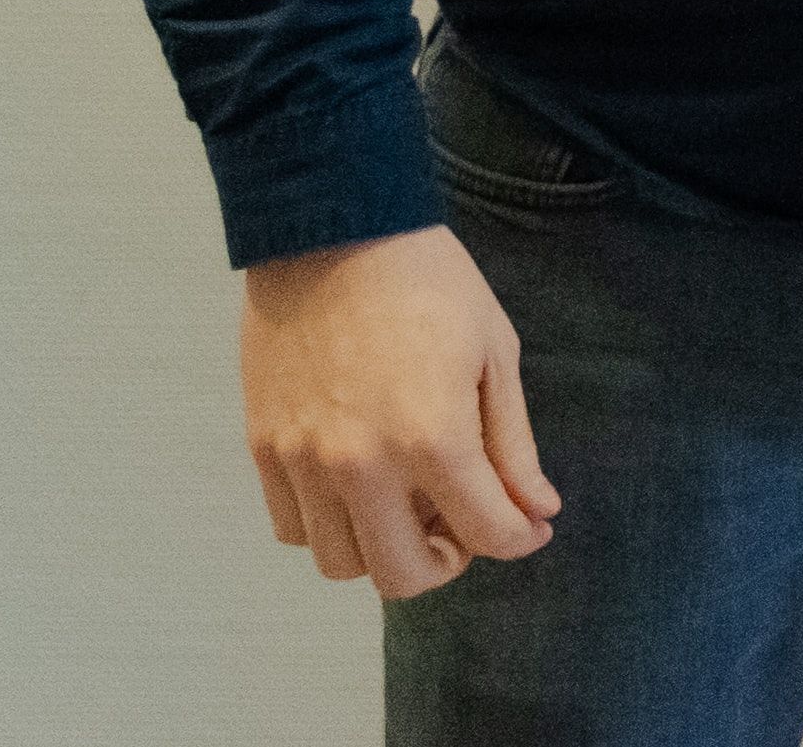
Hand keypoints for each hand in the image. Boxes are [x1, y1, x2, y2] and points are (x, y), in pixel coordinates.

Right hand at [241, 225, 557, 600]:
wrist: (332, 227)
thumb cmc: (428, 282)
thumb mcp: (494, 354)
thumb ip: (512, 446)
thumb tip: (538, 511)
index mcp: (432, 437)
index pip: (487, 534)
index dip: (520, 538)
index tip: (529, 525)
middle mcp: (362, 463)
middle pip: (404, 576)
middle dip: (449, 560)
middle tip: (463, 520)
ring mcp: (304, 459)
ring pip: (341, 562)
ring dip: (383, 548)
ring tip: (408, 498)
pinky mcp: (264, 447)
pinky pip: (293, 527)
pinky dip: (330, 524)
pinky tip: (359, 483)